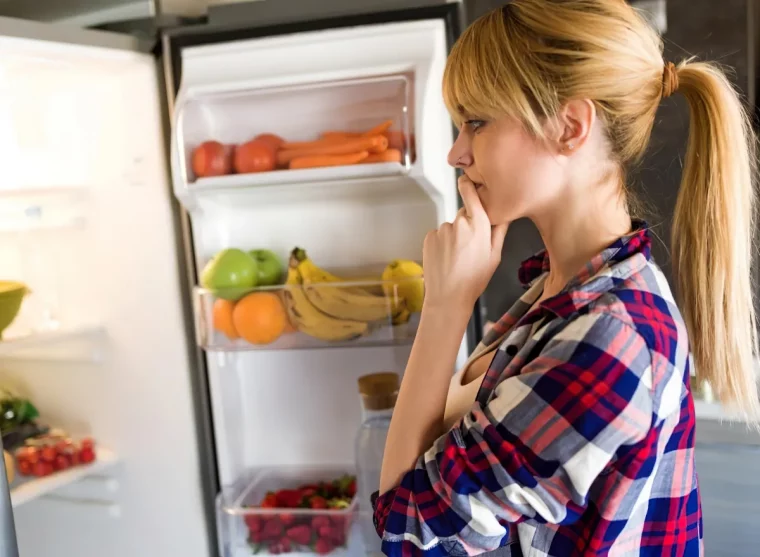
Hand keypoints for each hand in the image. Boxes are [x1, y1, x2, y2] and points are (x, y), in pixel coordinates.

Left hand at [422, 175, 508, 311]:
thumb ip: (500, 230)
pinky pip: (438, 235)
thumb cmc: (474, 280)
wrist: (448, 297)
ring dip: (454, 237)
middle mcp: (460, 224)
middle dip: (468, 225)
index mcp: (480, 227)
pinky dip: (442, 243)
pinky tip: (446, 258)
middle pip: (465, 214)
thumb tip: (506, 212)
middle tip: (470, 248)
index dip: (469, 185)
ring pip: (451, 227)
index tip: (466, 179)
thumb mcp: (495, 256)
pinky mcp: (430, 237)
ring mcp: (442, 230)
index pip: (472, 195)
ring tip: (457, 258)